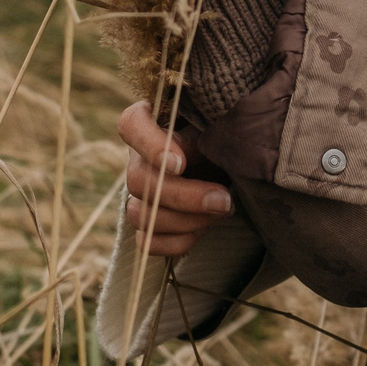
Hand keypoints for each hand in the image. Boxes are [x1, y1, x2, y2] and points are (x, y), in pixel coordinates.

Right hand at [117, 100, 234, 258]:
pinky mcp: (150, 223)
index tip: (180, 165)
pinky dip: (177, 241)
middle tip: (223, 199)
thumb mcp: (221, 126)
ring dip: (184, 221)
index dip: (149, 146)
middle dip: (183, 196)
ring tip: (223, 210)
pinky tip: (204, 228)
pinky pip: (147, 242)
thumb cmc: (228, 137)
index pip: (131, 124)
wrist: (236, 164)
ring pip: (139, 214)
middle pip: (137, 180)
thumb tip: (192, 152)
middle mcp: (139, 158)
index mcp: (152, 123)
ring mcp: (140, 193)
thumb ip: (207, 131)